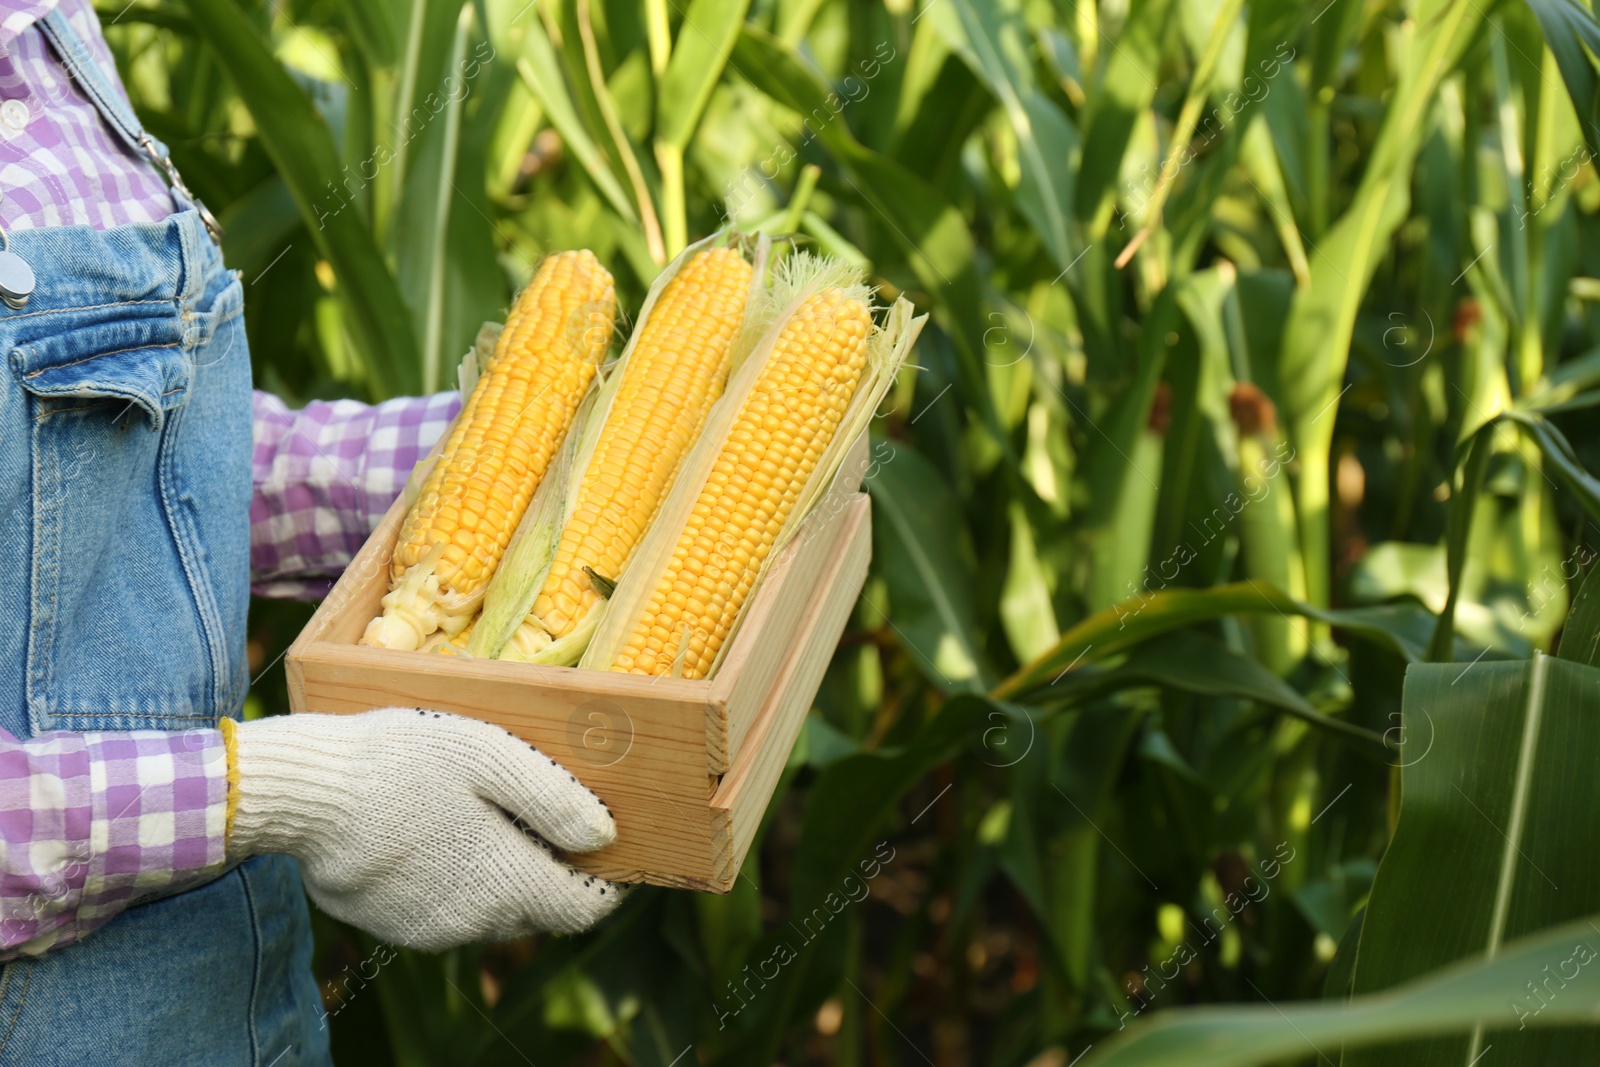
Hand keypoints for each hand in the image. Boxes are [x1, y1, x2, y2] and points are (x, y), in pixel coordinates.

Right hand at [225, 708, 622, 949]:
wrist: (301, 793)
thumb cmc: (401, 761)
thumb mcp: (490, 756)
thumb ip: (555, 799)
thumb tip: (605, 836)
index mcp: (506, 885)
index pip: (583, 909)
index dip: (603, 879)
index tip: (603, 841)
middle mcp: (473, 924)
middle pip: (539, 907)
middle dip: (550, 867)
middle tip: (539, 810)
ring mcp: (428, 931)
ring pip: (492, 909)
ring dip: (500, 872)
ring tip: (481, 811)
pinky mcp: (392, 925)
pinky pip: (446, 908)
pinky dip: (456, 877)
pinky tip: (433, 829)